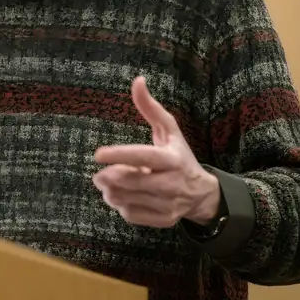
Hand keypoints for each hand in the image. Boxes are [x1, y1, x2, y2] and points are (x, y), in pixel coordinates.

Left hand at [92, 76, 219, 227]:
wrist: (202, 193)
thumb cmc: (180, 156)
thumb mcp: (169, 130)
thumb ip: (150, 108)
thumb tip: (137, 80)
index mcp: (172, 159)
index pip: (143, 156)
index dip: (119, 155)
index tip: (98, 154)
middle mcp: (172, 183)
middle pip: (130, 181)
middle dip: (108, 177)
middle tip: (98, 174)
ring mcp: (169, 204)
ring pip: (127, 199)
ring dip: (110, 191)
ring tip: (108, 184)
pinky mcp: (164, 220)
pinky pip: (131, 214)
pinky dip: (120, 205)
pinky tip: (122, 196)